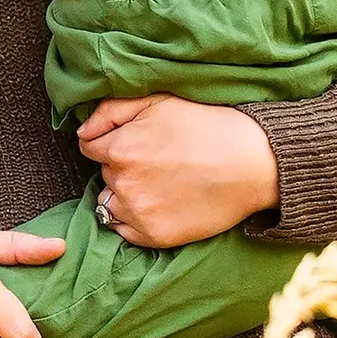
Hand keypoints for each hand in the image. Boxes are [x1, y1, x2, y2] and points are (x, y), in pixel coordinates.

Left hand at [79, 94, 280, 247]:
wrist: (255, 163)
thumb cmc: (208, 126)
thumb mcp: (158, 101)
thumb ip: (110, 111)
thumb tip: (81, 131)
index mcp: (120, 148)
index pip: (89, 147)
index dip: (111, 142)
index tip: (135, 143)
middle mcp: (123, 182)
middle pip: (106, 174)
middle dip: (123, 167)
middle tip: (158, 162)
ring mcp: (138, 212)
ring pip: (111, 203)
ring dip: (125, 195)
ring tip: (160, 185)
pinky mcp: (154, 236)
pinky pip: (124, 230)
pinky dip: (135, 219)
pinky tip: (161, 205)